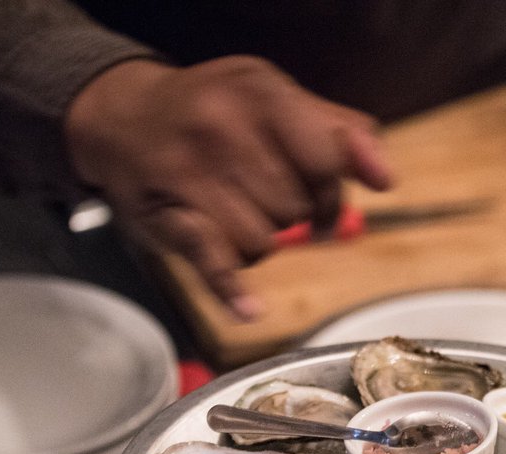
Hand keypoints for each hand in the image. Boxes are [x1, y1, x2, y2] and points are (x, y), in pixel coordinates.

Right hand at [64, 56, 392, 319]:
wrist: (120, 114)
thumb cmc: (213, 111)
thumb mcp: (276, 99)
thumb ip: (340, 133)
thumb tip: (385, 179)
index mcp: (262, 92)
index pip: (326, 161)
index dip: (330, 193)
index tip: (321, 206)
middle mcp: (224, 124)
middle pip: (295, 206)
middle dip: (291, 215)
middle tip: (264, 201)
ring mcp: (191, 169)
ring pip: (264, 240)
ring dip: (258, 242)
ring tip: (233, 214)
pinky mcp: (168, 213)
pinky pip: (213, 259)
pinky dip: (233, 290)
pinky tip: (249, 309)